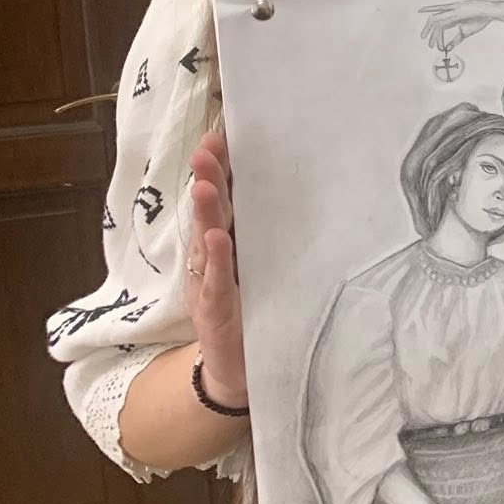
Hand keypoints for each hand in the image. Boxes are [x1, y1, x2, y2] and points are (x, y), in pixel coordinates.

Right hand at [186, 131, 247, 409]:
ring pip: (205, 241)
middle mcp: (210, 258)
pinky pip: (216, 281)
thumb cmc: (252, 311)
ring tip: (205, 184)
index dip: (220, 169)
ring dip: (205, 212)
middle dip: (208, 178)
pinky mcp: (216, 310)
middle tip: (207, 147)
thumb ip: (269, 233)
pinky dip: (216, 259)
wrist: (239, 368)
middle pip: (209, 212)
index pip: (222, 199)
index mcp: (224, 244)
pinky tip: (215, 239)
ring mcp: (209, 282)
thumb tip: (298, 193)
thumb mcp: (262, 265)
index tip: (221, 135)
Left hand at [419, 2, 498, 54]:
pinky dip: (431, 13)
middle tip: (426, 42)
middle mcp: (450, 13)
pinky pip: (441, 12)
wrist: (489, 11)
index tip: (437, 46)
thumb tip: (448, 48)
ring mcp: (451, 10)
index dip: (438, 37)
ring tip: (425, 37)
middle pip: (435, 23)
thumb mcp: (465, 33)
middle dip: (428, 31)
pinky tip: (422, 12)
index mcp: (453, 18)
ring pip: (436, 20)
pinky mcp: (455, 9)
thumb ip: (456, 40)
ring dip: (430, 29)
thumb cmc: (480, 20)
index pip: (441, 28)